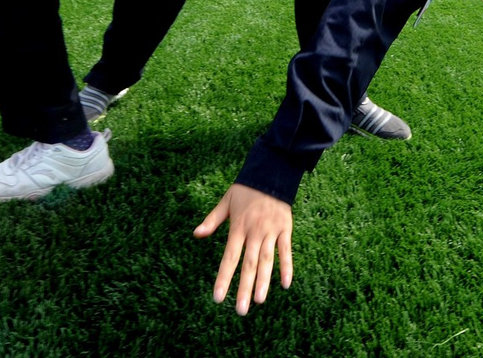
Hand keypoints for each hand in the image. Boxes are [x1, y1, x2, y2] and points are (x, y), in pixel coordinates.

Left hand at [193, 183, 292, 315]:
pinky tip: (285, 284)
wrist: (271, 172)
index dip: (224, 277)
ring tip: (259, 301)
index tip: (218, 297)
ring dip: (263, 281)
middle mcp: (254, 231)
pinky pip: (286, 250)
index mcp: (238, 226)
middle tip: (240, 311)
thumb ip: (212, 220)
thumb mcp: (226, 201)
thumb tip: (196, 234)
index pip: (230, 257)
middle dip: (244, 288)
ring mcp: (271, 231)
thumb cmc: (246, 190)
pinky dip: (286, 267)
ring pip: (267, 260)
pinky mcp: (285, 229)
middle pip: (249, 264)